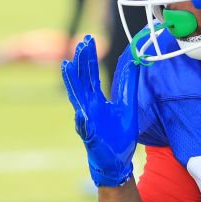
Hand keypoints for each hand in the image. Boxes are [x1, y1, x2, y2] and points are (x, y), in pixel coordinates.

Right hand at [62, 35, 138, 187]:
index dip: (89, 58)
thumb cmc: (118, 134)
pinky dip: (82, 122)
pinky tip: (81, 113)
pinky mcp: (91, 138)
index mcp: (96, 100)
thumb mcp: (127, 105)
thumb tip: (133, 62)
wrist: (118, 161)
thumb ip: (127, 85)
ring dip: (72, 83)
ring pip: (77, 100)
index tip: (88, 40)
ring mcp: (87, 122)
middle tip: (81, 43)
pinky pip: (86, 129)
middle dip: (82, 62)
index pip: (91, 75)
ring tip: (67, 66)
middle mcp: (88, 108)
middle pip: (82, 81)